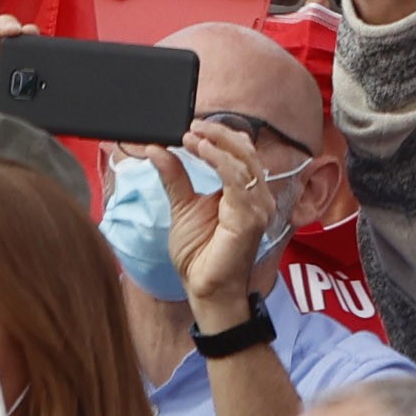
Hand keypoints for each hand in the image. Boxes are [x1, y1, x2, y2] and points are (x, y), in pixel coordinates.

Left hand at [158, 119, 275, 315]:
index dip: (219, 135)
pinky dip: (218, 161)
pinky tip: (200, 151)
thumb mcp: (182, 206)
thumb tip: (158, 149)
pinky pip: (237, 180)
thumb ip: (175, 177)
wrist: (204, 290)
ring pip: (243, 161)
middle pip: (245, 150)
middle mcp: (257, 197)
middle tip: (192, 126)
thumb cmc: (200, 255)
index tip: (192, 126)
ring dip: (216, 144)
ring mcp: (258, 207)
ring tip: (192, 136)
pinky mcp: (250, 218)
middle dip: (218, 134)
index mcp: (245, 192)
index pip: (240, 152)